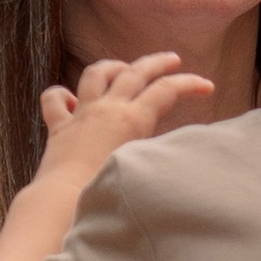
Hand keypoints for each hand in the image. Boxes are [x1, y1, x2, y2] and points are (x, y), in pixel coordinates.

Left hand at [33, 50, 214, 191]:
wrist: (66, 202)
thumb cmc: (107, 192)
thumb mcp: (142, 166)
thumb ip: (156, 148)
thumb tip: (168, 144)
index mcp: (132, 119)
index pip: (166, 90)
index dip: (189, 84)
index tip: (207, 87)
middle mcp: (107, 109)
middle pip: (135, 72)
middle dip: (157, 62)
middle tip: (172, 59)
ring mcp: (81, 115)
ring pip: (95, 74)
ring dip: (112, 66)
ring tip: (122, 67)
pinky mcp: (59, 128)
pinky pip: (54, 100)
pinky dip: (61, 94)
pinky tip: (70, 99)